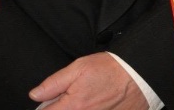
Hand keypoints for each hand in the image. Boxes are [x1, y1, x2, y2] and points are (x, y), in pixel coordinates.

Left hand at [29, 52, 147, 108]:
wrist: (139, 76)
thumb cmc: (110, 70)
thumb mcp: (79, 67)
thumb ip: (54, 83)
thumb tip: (34, 95)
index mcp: (72, 107)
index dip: (45, 107)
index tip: (50, 103)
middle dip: (61, 107)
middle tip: (70, 99)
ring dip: (74, 108)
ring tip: (85, 99)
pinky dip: (90, 109)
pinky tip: (95, 104)